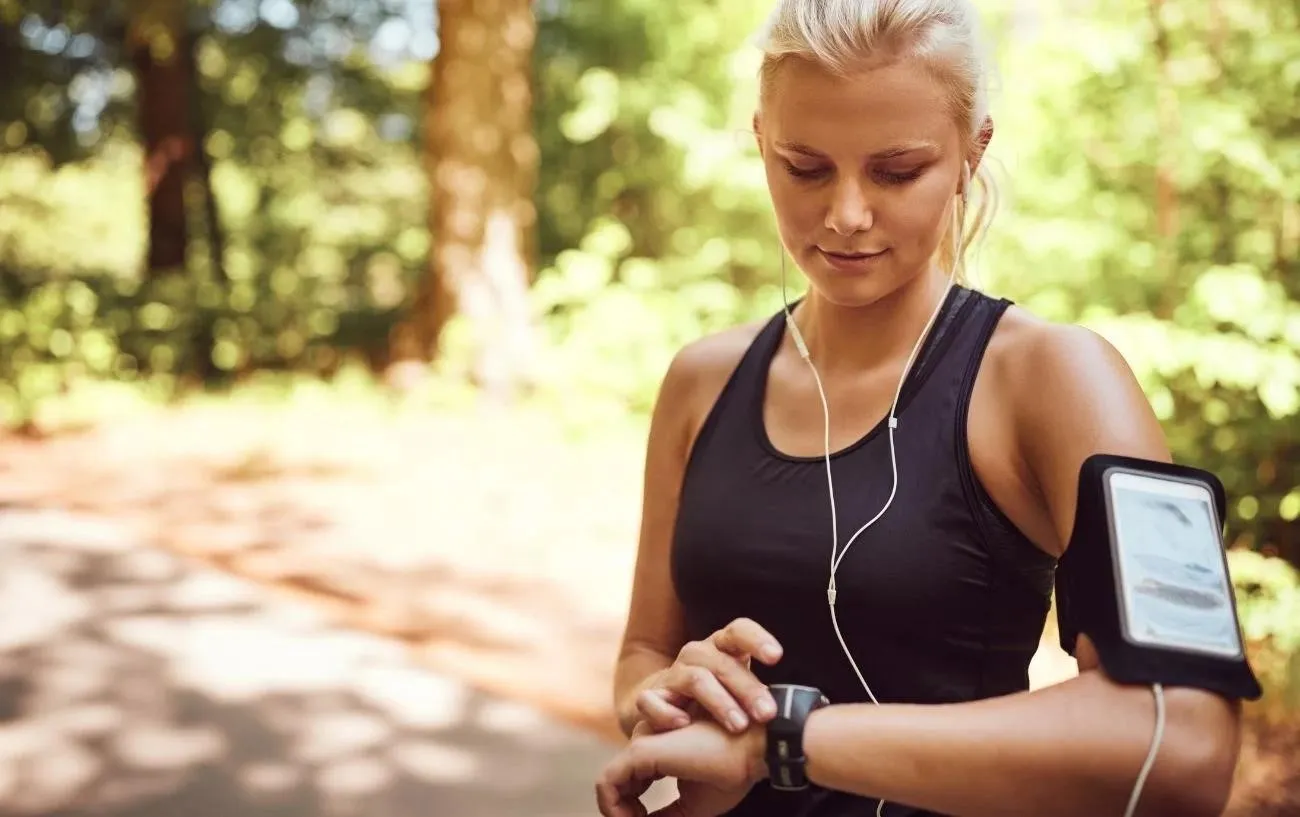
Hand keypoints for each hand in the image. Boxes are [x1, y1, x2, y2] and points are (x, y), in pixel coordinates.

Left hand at [595, 719, 767, 816]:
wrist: (752, 748)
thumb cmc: (730, 771)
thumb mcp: (693, 804)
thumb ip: (667, 816)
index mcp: (661, 753)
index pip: (631, 783)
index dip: (632, 811)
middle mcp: (648, 744)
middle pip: (619, 784)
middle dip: (624, 813)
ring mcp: (642, 745)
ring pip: (609, 784)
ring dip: (617, 813)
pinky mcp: (640, 751)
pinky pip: (607, 784)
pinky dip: (612, 809)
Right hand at [636, 618, 782, 734]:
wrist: (665, 709)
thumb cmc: (715, 700)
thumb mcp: (739, 691)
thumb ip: (763, 693)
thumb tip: (804, 709)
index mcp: (722, 648)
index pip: (738, 630)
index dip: (757, 639)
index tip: (777, 657)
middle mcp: (697, 654)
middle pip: (722, 662)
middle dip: (747, 688)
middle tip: (768, 713)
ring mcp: (672, 674)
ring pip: (695, 679)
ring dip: (718, 701)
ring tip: (738, 725)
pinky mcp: (651, 697)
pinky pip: (652, 701)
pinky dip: (666, 712)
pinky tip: (684, 724)